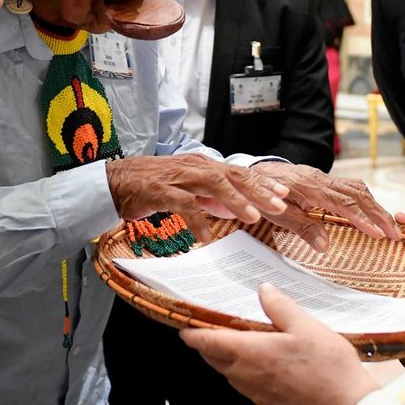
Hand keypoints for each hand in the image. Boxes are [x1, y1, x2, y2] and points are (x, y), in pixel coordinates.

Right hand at [106, 154, 288, 241]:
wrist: (118, 181)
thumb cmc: (155, 185)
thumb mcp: (191, 190)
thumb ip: (214, 197)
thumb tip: (240, 207)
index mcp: (205, 167)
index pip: (241, 173)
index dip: (264, 183)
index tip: (285, 193)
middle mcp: (196, 168)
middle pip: (234, 176)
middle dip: (258, 191)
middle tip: (280, 205)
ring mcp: (180, 178)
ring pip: (213, 185)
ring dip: (234, 201)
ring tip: (252, 217)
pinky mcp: (162, 191)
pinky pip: (184, 205)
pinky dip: (197, 221)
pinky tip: (207, 237)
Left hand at [180, 283, 380, 404]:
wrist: (347, 404)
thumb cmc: (328, 368)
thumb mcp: (306, 326)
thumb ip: (280, 306)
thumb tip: (263, 289)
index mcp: (250, 352)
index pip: (208, 342)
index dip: (192, 333)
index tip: (184, 325)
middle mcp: (247, 374)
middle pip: (214, 358)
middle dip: (206, 344)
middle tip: (208, 328)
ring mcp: (256, 392)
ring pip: (228, 373)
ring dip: (224, 358)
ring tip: (234, 341)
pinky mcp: (267, 402)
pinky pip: (245, 384)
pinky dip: (242, 371)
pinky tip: (260, 362)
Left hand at [250, 161, 398, 251]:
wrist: (253, 174)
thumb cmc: (263, 196)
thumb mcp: (278, 215)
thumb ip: (303, 228)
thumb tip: (326, 247)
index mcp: (311, 188)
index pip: (344, 203)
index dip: (363, 219)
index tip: (378, 234)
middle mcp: (322, 179)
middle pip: (359, 194)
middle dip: (380, 214)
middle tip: (395, 234)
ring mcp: (324, 177)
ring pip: (358, 188)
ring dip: (376, 207)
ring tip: (390, 227)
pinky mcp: (325, 179)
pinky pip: (351, 187)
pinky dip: (365, 200)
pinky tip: (371, 214)